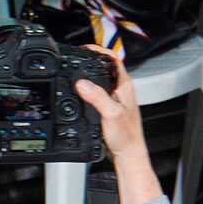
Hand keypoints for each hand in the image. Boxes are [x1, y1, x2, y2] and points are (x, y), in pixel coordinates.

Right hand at [75, 46, 162, 203]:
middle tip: (75, 58)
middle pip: (105, 68)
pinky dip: (86, 90)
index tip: (84, 49)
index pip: (113, 59)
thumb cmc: (127, 137)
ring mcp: (115, 99)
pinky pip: (96, 93)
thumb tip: (82, 83)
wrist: (128, 155)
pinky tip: (78, 95)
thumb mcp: (110, 114)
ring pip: (100, 81)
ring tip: (74, 73)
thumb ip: (97, 97)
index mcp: (125, 86)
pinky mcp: (109, 108)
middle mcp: (121, 91)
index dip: (99, 50)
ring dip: (88, 76)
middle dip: (90, 61)